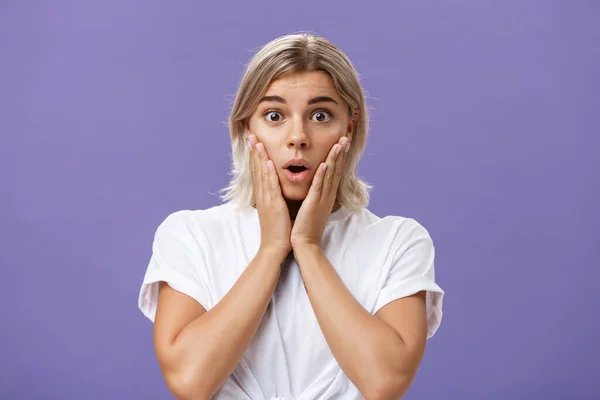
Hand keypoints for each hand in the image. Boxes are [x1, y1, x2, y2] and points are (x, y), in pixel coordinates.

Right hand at [248, 134, 291, 257]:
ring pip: (261, 174)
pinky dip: (268, 173)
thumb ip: (274, 197)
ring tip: (256, 141)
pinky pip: (271, 186)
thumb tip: (276, 187)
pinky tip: (268, 162)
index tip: (253, 140)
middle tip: (250, 133)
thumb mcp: (274, 209)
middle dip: (253, 150)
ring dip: (259, 157)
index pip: (257, 170)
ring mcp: (266, 199)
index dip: (254, 155)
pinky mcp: (273, 205)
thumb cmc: (278, 230)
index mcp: (263, 195)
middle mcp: (262, 195)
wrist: (274, 248)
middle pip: (256, 168)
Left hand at [291, 136, 349, 248]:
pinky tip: (325, 163)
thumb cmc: (306, 227)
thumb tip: (315, 186)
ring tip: (339, 144)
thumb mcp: (313, 207)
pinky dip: (322, 175)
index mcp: (326, 196)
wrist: (305, 244)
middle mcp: (327, 195)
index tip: (341, 144)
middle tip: (346, 137)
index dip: (339, 157)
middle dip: (341, 153)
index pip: (334, 172)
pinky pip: (318, 187)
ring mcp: (322, 199)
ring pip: (330, 175)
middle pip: (336, 170)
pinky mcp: (313, 204)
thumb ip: (315, 195)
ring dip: (334, 159)